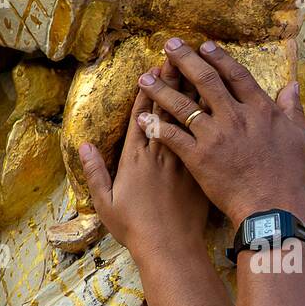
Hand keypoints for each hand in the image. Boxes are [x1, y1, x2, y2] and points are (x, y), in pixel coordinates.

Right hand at [78, 61, 208, 263]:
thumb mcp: (106, 202)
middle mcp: (161, 154)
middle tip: (180, 55)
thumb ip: (94, 172)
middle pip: (170, 110)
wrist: (170, 250)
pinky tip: (220, 106)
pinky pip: (207, 141)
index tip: (154, 67)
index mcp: (135, 158)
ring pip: (192, 121)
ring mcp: (183, 162)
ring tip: (202, 69)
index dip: (149, 90)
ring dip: (195, 93)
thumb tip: (84, 145)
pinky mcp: (199, 173)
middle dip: (174, 80)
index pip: (144, 115)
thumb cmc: (135, 230)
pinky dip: (212, 121)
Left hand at [133, 40, 304, 228]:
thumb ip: (293, 109)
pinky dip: (156, 126)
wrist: (273, 208)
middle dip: (184, 60)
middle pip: (205, 80)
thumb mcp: (300, 138)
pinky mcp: (199, 158)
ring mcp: (216, 136)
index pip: (236, 75)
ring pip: (183, 106)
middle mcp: (235, 116)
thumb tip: (292, 86)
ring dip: (162, 90)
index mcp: (260, 109)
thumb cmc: (290, 177)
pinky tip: (143, 118)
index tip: (204, 45)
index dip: (218, 58)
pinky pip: (173, 137)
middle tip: (169, 45)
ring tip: (145, 77)